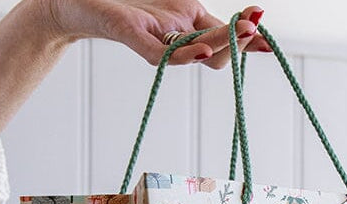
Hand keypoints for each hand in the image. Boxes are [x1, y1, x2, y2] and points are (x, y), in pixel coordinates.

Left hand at [36, 0, 269, 66]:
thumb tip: (243, 15)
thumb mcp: (174, 2)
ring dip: (220, 45)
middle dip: (238, 40)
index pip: (223, 38)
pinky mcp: (136, 38)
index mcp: (188, 28)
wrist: (77, 2)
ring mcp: (158, 41)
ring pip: (197, 52)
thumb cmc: (125, 1)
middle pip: (215, 49)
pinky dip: (185, 56)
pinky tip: (201, 51)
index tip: (268, 39)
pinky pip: (165, 55)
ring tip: (244, 31)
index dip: (247, 40)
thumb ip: (199, 15)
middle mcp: (177, 38)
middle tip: (255, 26)